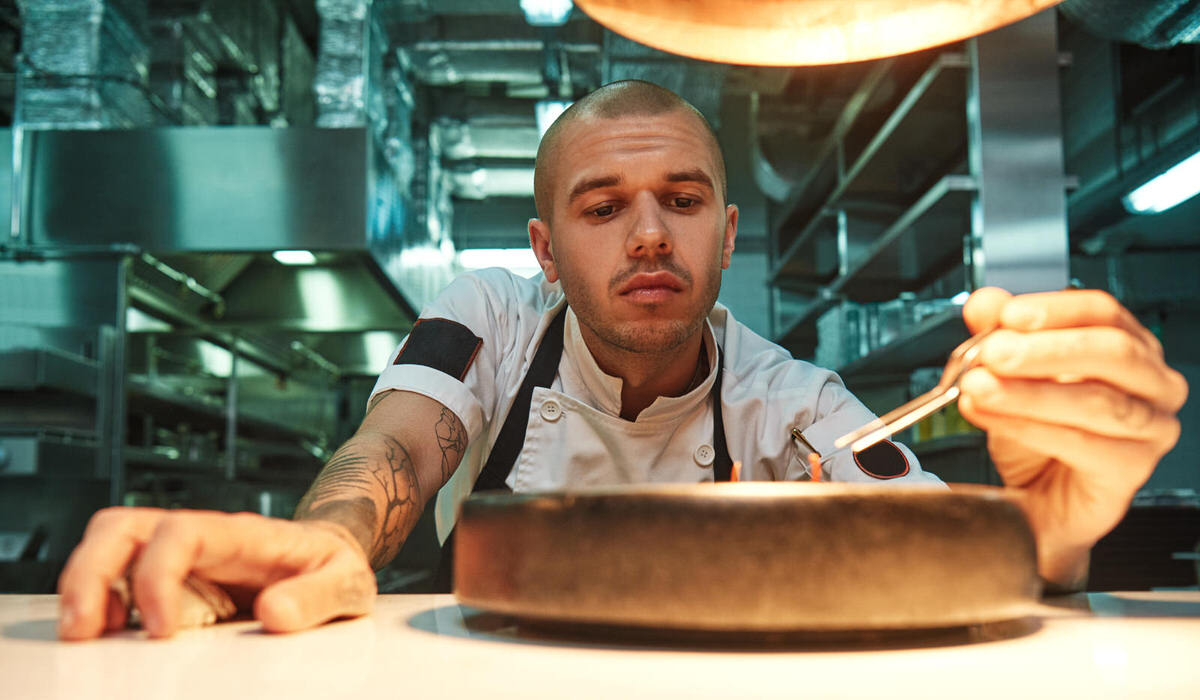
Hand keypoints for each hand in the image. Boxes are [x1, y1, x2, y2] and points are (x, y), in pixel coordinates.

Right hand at [57, 508, 376, 639]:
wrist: (329, 560)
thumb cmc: (333, 567)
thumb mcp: (348, 582)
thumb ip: (319, 596)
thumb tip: (275, 614)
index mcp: (242, 534)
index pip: (182, 533)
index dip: (158, 576)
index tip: (161, 630)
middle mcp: (200, 538)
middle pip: (123, 527)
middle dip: (91, 571)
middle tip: (84, 628)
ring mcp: (179, 558)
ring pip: (109, 546)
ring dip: (85, 585)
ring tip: (85, 634)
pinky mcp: (169, 582)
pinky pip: (118, 579)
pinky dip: (100, 602)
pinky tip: (111, 635)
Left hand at [958, 288, 1187, 588]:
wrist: (1036, 498)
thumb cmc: (1034, 435)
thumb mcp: (1007, 377)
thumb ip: (997, 336)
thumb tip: (984, 305)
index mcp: (1127, 347)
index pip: (1103, 312)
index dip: (1055, 309)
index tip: (1009, 314)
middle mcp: (1150, 384)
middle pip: (1111, 351)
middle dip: (1045, 350)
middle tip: (993, 353)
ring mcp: (1150, 428)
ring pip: (1096, 400)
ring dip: (1029, 393)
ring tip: (979, 388)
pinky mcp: (1131, 469)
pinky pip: (1083, 444)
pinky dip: (1029, 428)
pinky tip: (993, 418)